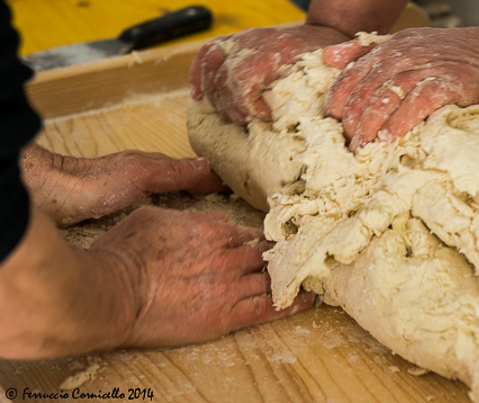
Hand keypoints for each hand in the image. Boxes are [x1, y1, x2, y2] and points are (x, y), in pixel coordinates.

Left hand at [19, 144, 226, 226]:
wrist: (52, 194)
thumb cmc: (93, 183)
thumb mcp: (140, 174)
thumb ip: (173, 171)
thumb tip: (207, 165)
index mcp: (154, 167)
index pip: (194, 172)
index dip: (214, 181)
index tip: (237, 190)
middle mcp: (144, 177)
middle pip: (183, 182)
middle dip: (205, 189)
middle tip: (228, 202)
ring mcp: (130, 192)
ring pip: (168, 196)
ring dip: (188, 201)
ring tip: (206, 213)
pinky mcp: (116, 208)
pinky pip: (153, 208)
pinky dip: (169, 211)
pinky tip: (169, 222)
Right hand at [92, 207, 314, 347]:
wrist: (111, 293)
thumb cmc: (123, 253)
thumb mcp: (155, 217)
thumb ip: (190, 217)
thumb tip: (217, 218)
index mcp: (211, 230)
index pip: (250, 233)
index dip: (266, 237)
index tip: (280, 239)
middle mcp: (226, 256)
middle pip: (266, 254)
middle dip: (284, 254)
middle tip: (303, 255)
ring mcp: (229, 286)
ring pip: (271, 278)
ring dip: (292, 275)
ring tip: (312, 275)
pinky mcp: (225, 315)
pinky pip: (268, 308)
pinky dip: (291, 304)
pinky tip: (309, 300)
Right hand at [190, 24, 348, 123]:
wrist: (325, 31)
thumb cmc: (331, 57)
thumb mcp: (336, 69)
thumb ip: (328, 86)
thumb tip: (327, 109)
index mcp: (280, 48)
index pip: (244, 76)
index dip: (247, 103)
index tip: (264, 118)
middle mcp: (257, 40)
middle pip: (225, 75)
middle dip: (231, 106)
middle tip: (246, 121)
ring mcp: (244, 38)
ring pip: (211, 65)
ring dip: (215, 96)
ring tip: (232, 115)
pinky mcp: (236, 40)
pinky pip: (207, 53)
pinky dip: (199, 75)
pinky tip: (199, 96)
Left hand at [323, 26, 478, 150]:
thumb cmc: (453, 55)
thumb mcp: (407, 44)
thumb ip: (365, 51)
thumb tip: (327, 57)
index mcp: (389, 49)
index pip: (350, 76)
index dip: (338, 104)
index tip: (334, 128)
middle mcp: (403, 56)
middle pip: (364, 92)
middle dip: (352, 123)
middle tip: (347, 149)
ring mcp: (425, 69)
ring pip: (384, 98)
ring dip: (370, 128)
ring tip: (362, 150)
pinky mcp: (448, 84)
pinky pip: (416, 104)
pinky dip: (401, 123)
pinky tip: (391, 140)